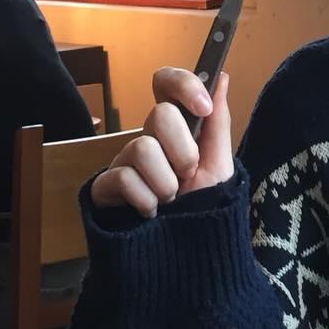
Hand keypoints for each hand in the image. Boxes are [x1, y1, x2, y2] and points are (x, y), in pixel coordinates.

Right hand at [91, 70, 232, 216]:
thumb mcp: (220, 165)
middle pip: (159, 114)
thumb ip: (219, 122)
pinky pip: (124, 179)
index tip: (203, 107)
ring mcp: (125, 161)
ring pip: (142, 148)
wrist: (187, 252)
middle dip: (183, 151)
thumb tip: (221, 76)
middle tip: (188, 175)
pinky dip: (147, 201)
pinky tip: (152, 212)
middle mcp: (148, 138)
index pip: (166, 83)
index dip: (183, 85)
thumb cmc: (203, 205)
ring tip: (171, 200)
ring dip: (166, 183)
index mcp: (177, 127)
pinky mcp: (106, 186)